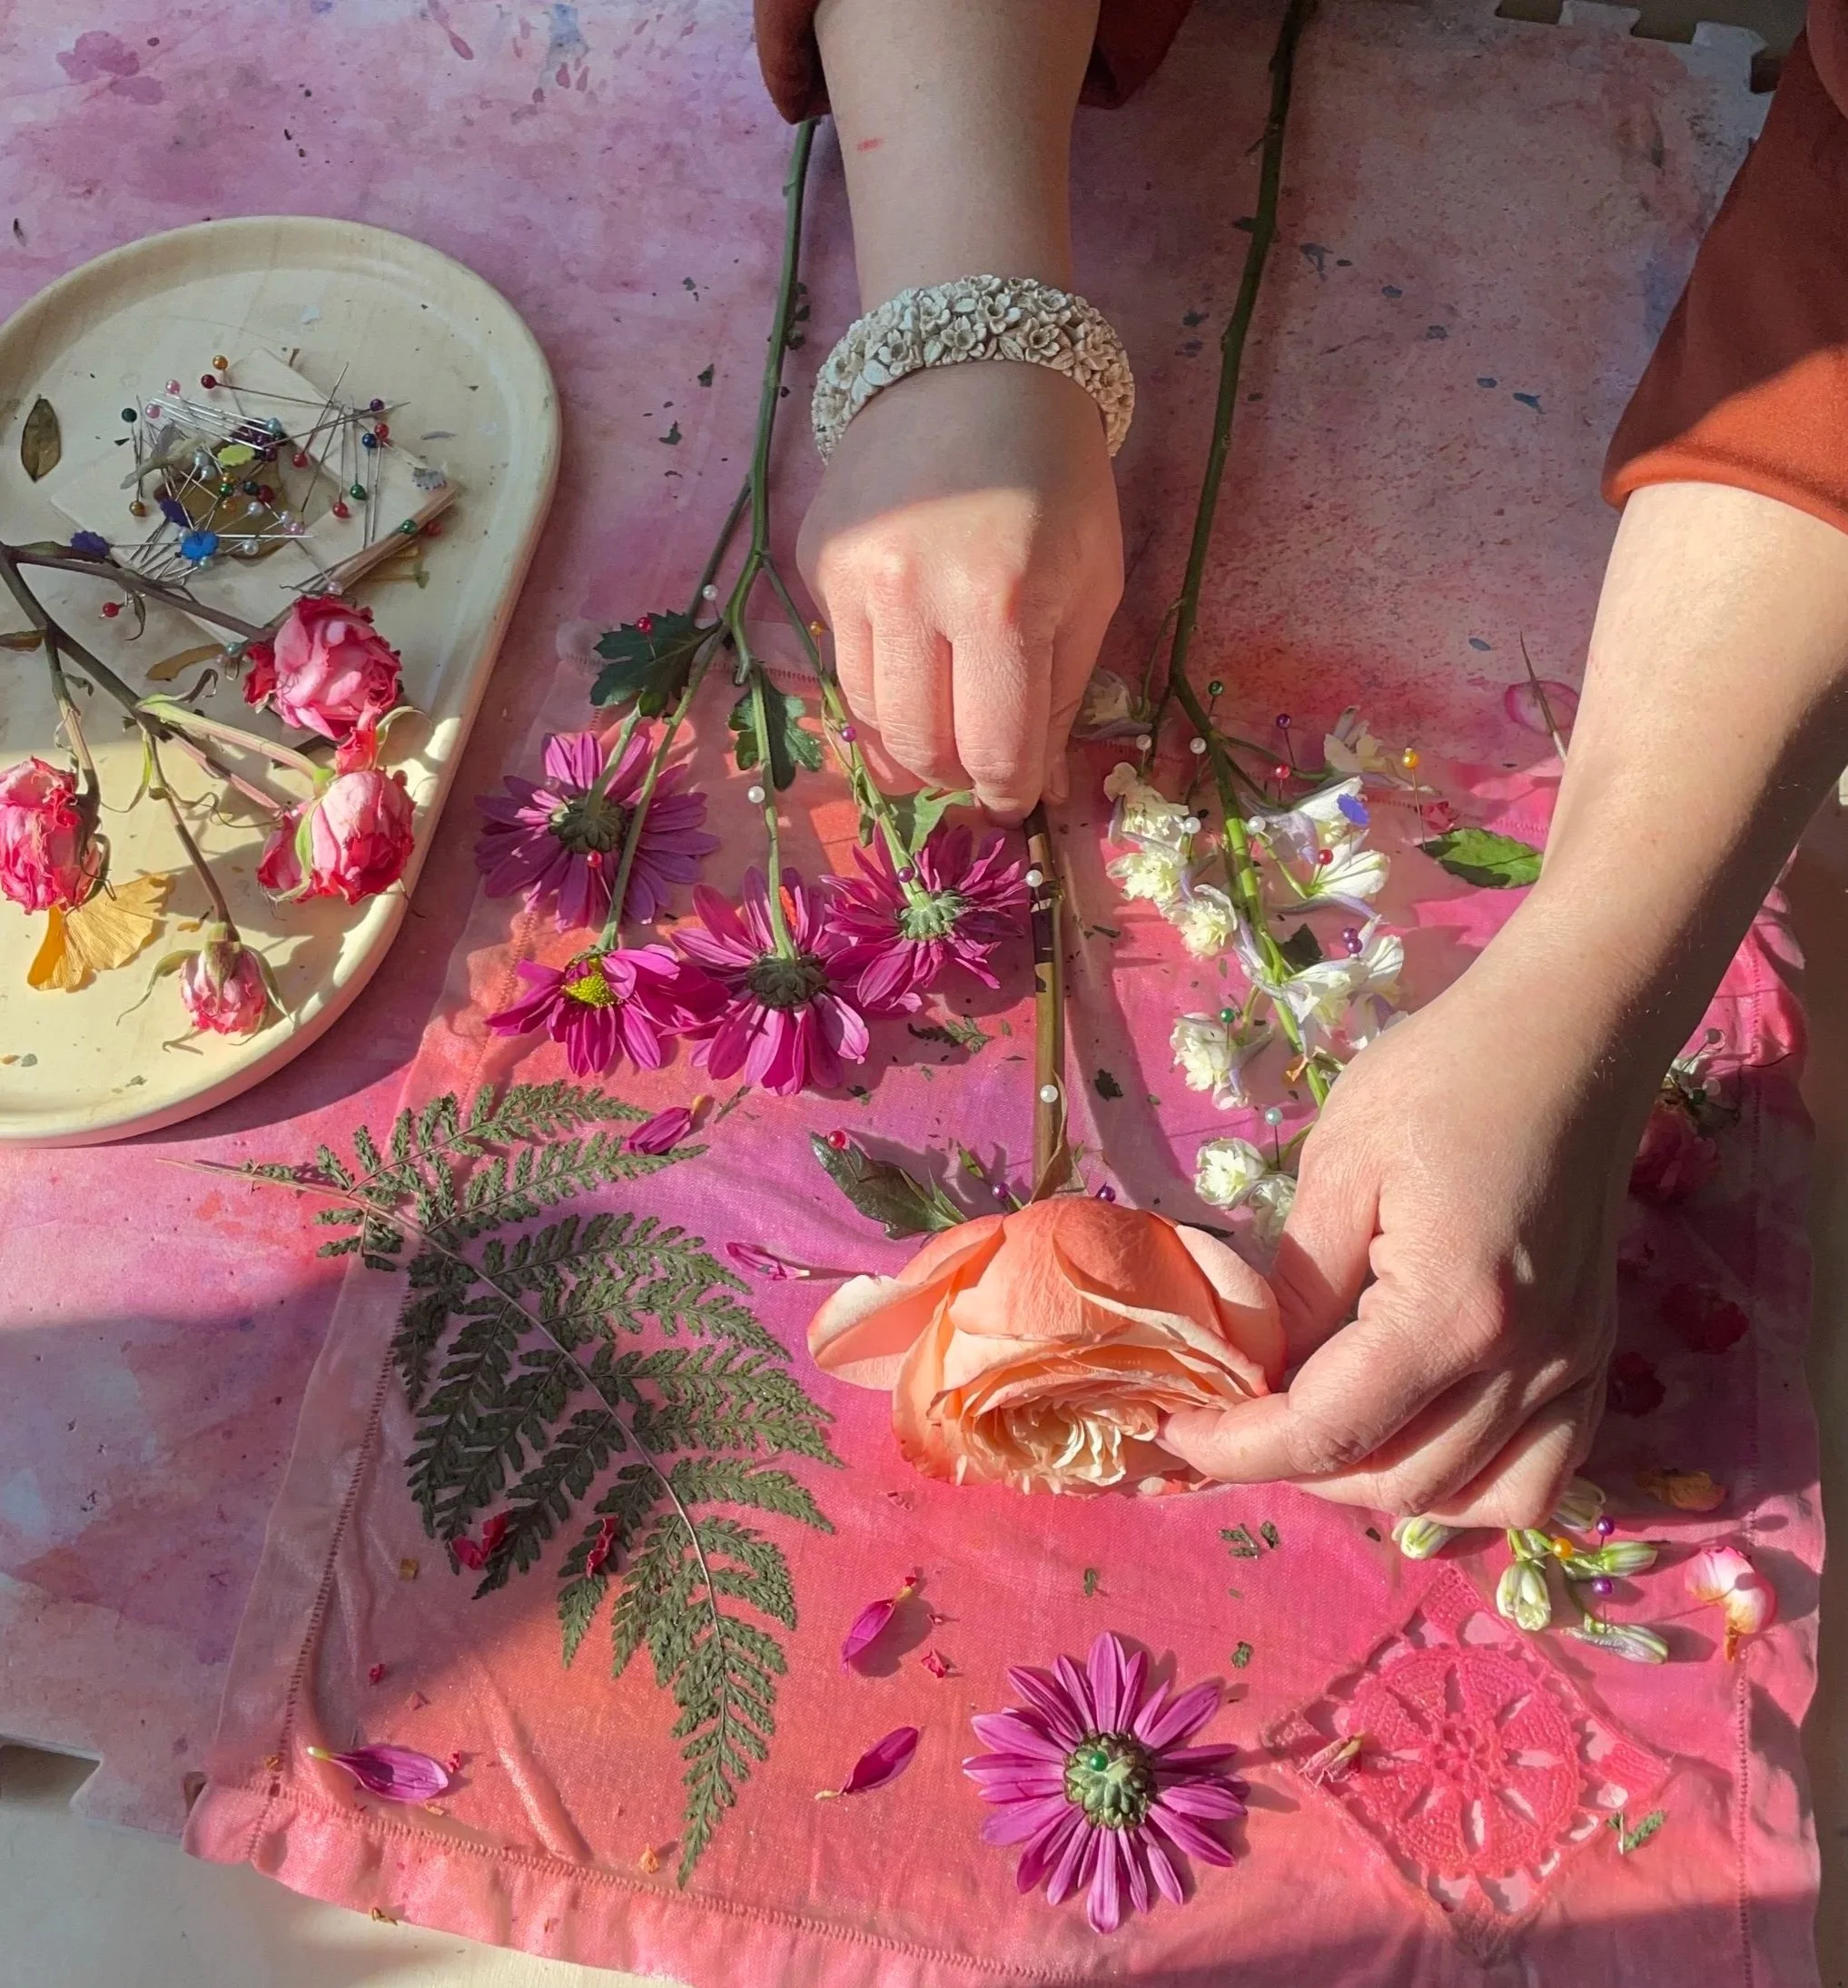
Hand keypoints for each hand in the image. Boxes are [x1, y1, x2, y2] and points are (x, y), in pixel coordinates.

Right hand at [797, 359, 1122, 820]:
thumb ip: (1063, 693)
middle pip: (922, 747)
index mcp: (1000, 601)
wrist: (969, 360)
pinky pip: (842, 661)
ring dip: (914, 742)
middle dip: (958, 777)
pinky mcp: (814, 561)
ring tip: (950, 725)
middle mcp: (910, 595)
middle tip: (983, 770)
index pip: (994, 747)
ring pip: (870, 717)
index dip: (1009, 791)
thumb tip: (1039, 788)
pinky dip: (881, 683)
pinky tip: (914, 654)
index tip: (1019, 802)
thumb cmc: (1055, 475)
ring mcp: (849, 578)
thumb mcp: (1092, 583)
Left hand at [1163, 936, 1657, 1525]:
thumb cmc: (1445, 1076)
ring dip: (1376, 1484)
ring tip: (1317, 1430)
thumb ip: (1297, 1285)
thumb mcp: (1339, 1165)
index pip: (1328, 1431)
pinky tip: (1411, 1439)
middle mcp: (1529, 1362)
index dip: (1238, 1448)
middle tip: (1238, 1415)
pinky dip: (1465, 1485)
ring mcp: (1574, 1368)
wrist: (1569, 1037)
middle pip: (1397, 1483)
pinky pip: (1538, 1476)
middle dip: (1299, 1468)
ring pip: (1469, 1499)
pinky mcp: (1595, 1358)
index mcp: (1452, 1310)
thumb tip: (1255, 1367)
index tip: (1176, 1432)